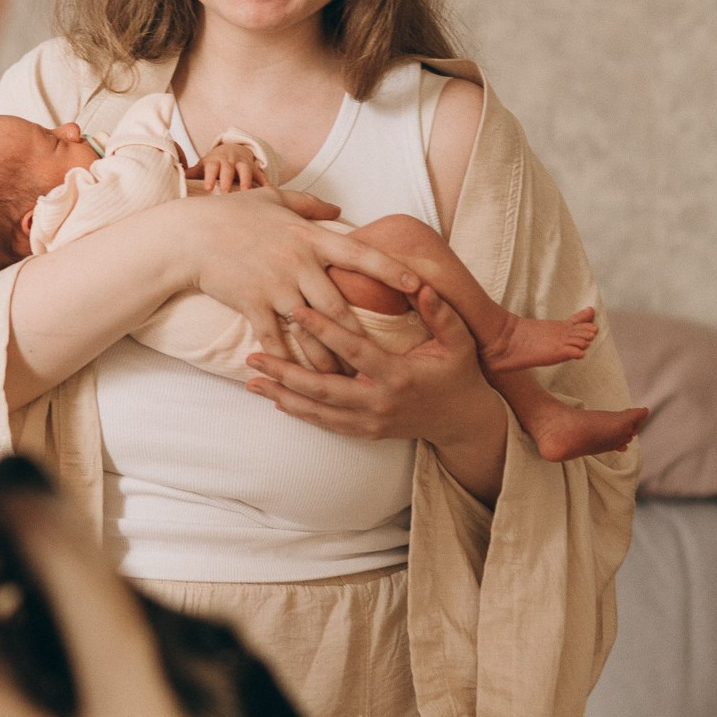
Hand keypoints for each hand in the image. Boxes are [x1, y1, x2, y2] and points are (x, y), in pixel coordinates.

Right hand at [182, 187, 421, 371]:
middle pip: (340, 308)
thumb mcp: (275, 197)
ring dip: (329, 359)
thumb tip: (338, 209)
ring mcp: (276, 286)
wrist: (190, 234)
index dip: (393, 271)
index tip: (419, 286)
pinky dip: (287, 360)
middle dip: (361, 338)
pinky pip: (275, 338)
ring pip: (312, 331)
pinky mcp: (253, 304)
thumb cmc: (232, 212)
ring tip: (344, 381)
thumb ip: (311, 205)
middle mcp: (299, 265)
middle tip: (383, 360)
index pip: (362, 255)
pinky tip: (296, 379)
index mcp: (311, 238)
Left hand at [186, 140, 268, 192]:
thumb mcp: (203, 165)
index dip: (210, 177)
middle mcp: (229, 161)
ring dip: (247, 180)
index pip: (212, 168)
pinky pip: (260, 175)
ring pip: (245, 170)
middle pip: (228, 169)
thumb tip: (175, 180)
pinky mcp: (254, 169)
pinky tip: (269, 191)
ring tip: (247, 192)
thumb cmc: (214, 163)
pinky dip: (265, 182)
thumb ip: (192, 173)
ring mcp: (242, 164)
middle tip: (227, 193)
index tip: (208, 188)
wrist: (232, 149)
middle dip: (228, 180)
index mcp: (215, 161)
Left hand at [245, 281, 504, 461]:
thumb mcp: (458, 341)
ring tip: (251, 381)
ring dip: (282, 395)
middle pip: (323, 388)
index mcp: (398, 375)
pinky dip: (300, 413)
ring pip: (318, 411)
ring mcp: (370, 422)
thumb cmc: (459, 373)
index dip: (324, 331)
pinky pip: (326, 424)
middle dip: (285, 373)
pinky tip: (276, 400)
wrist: (464, 421)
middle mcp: (379, 402)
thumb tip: (421, 283)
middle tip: (253, 357)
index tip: (296, 311)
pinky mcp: (366, 432)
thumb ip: (440, 313)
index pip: (353, 350)